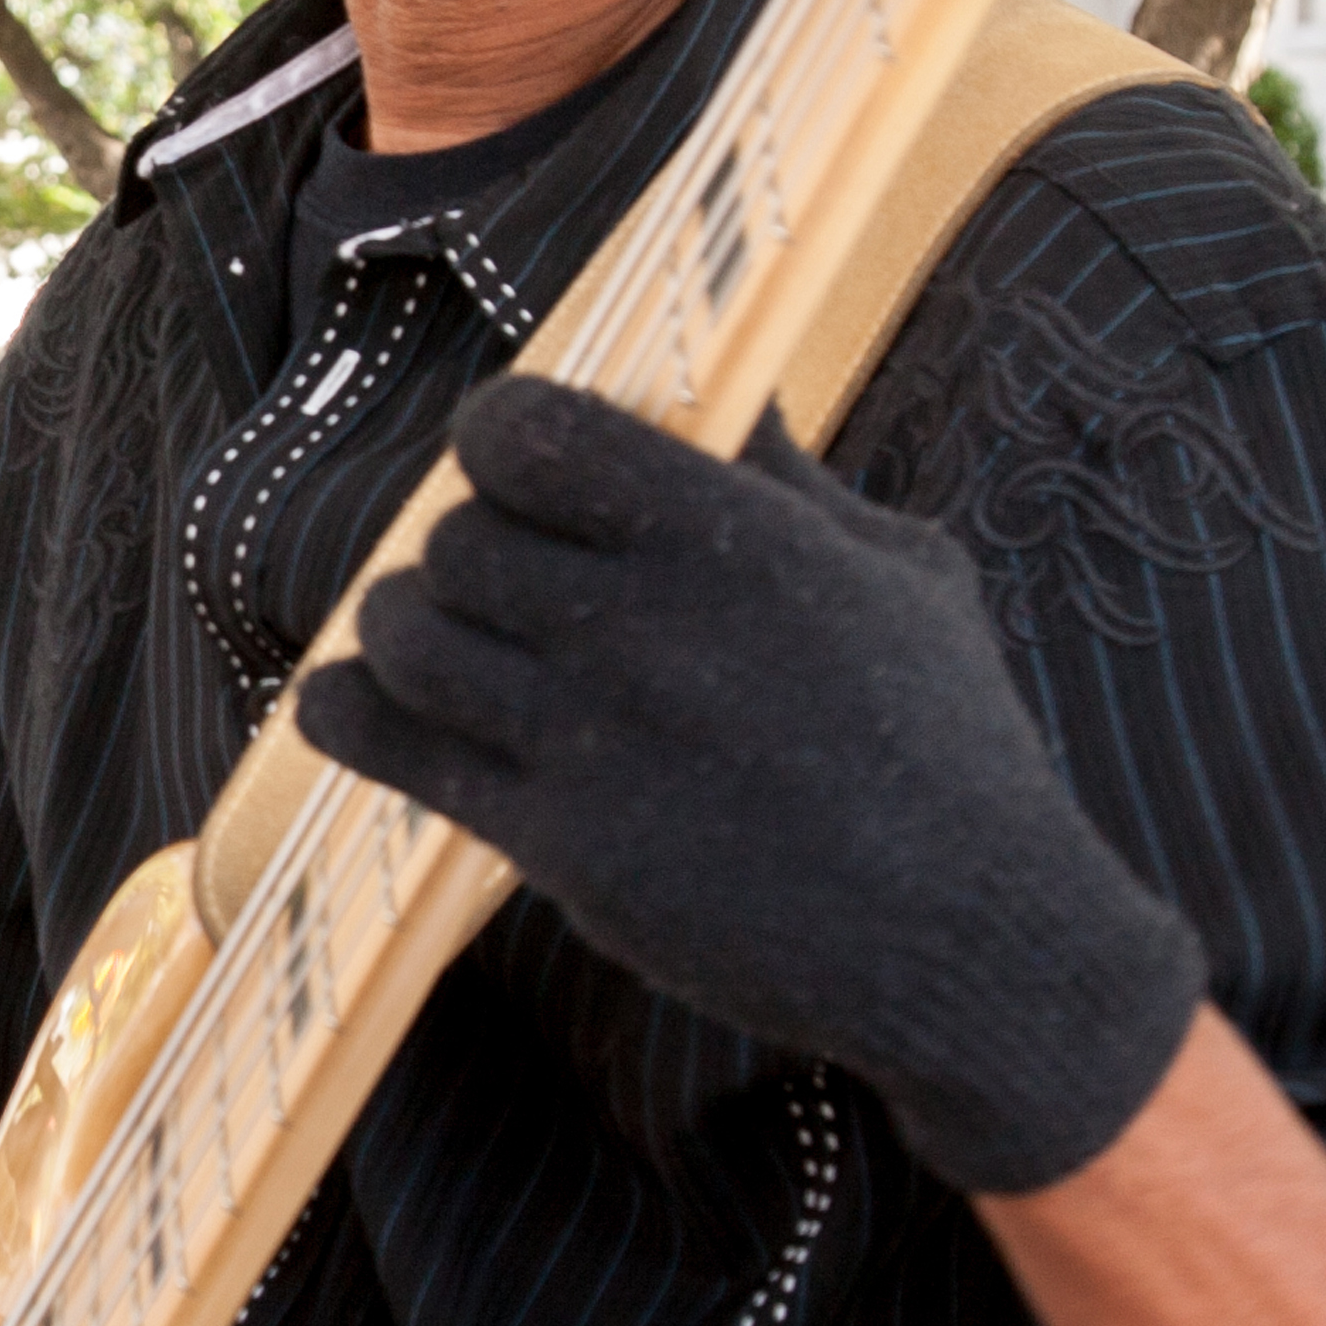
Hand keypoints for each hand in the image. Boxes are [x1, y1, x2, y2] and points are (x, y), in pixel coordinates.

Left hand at [292, 376, 1201, 1198]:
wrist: (975, 942)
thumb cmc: (951, 746)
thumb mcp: (902, 574)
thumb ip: (788, 479)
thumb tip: (726, 383)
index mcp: (729, 536)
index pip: (528, 432)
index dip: (499, 437)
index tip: (513, 464)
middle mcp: (645, 627)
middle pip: (454, 539)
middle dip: (460, 553)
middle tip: (489, 584)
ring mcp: (591, 739)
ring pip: (405, 635)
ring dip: (403, 631)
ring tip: (437, 644)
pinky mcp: (558, 843)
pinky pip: (391, 748)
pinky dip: (350, 714)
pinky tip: (356, 704)